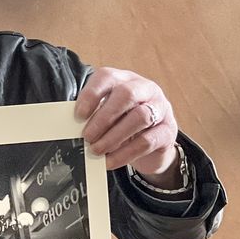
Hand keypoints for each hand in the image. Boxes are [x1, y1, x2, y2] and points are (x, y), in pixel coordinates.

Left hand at [75, 67, 180, 184]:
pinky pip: (147, 141)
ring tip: (96, 150)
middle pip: (126, 94)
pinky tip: (109, 161)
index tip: (78, 115)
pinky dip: (125, 154)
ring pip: (140, 117)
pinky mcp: (168, 131)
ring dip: (114, 136)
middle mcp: (145, 89)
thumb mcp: (107, 115)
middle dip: (103, 117)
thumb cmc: (123, 124)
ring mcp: (160, 108)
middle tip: (87, 137)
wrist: (154, 143)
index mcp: (124, 80)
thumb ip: (93, 117)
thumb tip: (71, 130)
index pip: (107, 77)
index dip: (91, 94)